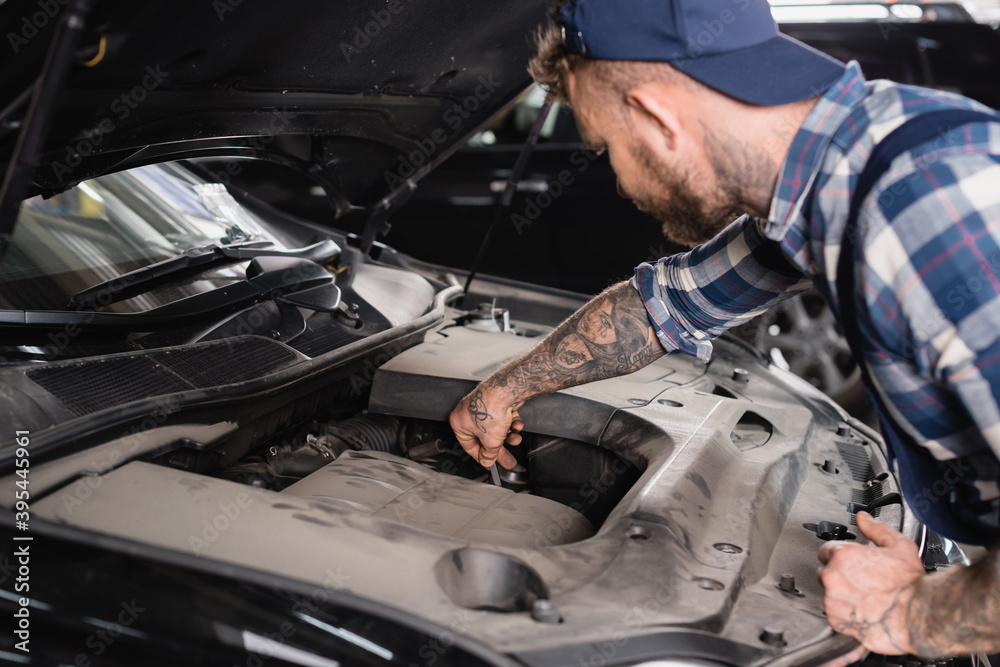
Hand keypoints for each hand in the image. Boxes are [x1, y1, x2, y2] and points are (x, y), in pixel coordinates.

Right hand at [448, 385, 523, 468]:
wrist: (505, 391)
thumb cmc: (491, 409)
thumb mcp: (490, 441)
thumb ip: (489, 454)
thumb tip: (487, 461)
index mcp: (459, 422)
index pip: (469, 445)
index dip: (481, 457)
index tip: (489, 463)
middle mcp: (468, 413)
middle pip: (485, 437)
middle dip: (499, 448)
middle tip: (507, 459)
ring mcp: (482, 405)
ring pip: (496, 427)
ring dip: (507, 435)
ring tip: (515, 439)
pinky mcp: (495, 400)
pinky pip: (503, 417)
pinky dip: (511, 423)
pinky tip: (517, 425)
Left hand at [817, 511, 925, 664]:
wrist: (920, 616)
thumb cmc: (910, 584)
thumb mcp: (899, 546)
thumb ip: (875, 529)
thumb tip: (863, 519)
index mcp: (843, 555)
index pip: (826, 551)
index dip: (841, 557)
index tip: (852, 564)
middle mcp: (832, 577)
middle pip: (826, 572)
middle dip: (840, 576)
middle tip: (863, 582)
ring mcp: (832, 600)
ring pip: (829, 594)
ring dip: (842, 595)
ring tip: (866, 598)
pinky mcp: (835, 620)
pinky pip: (834, 614)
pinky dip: (846, 614)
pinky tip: (864, 611)